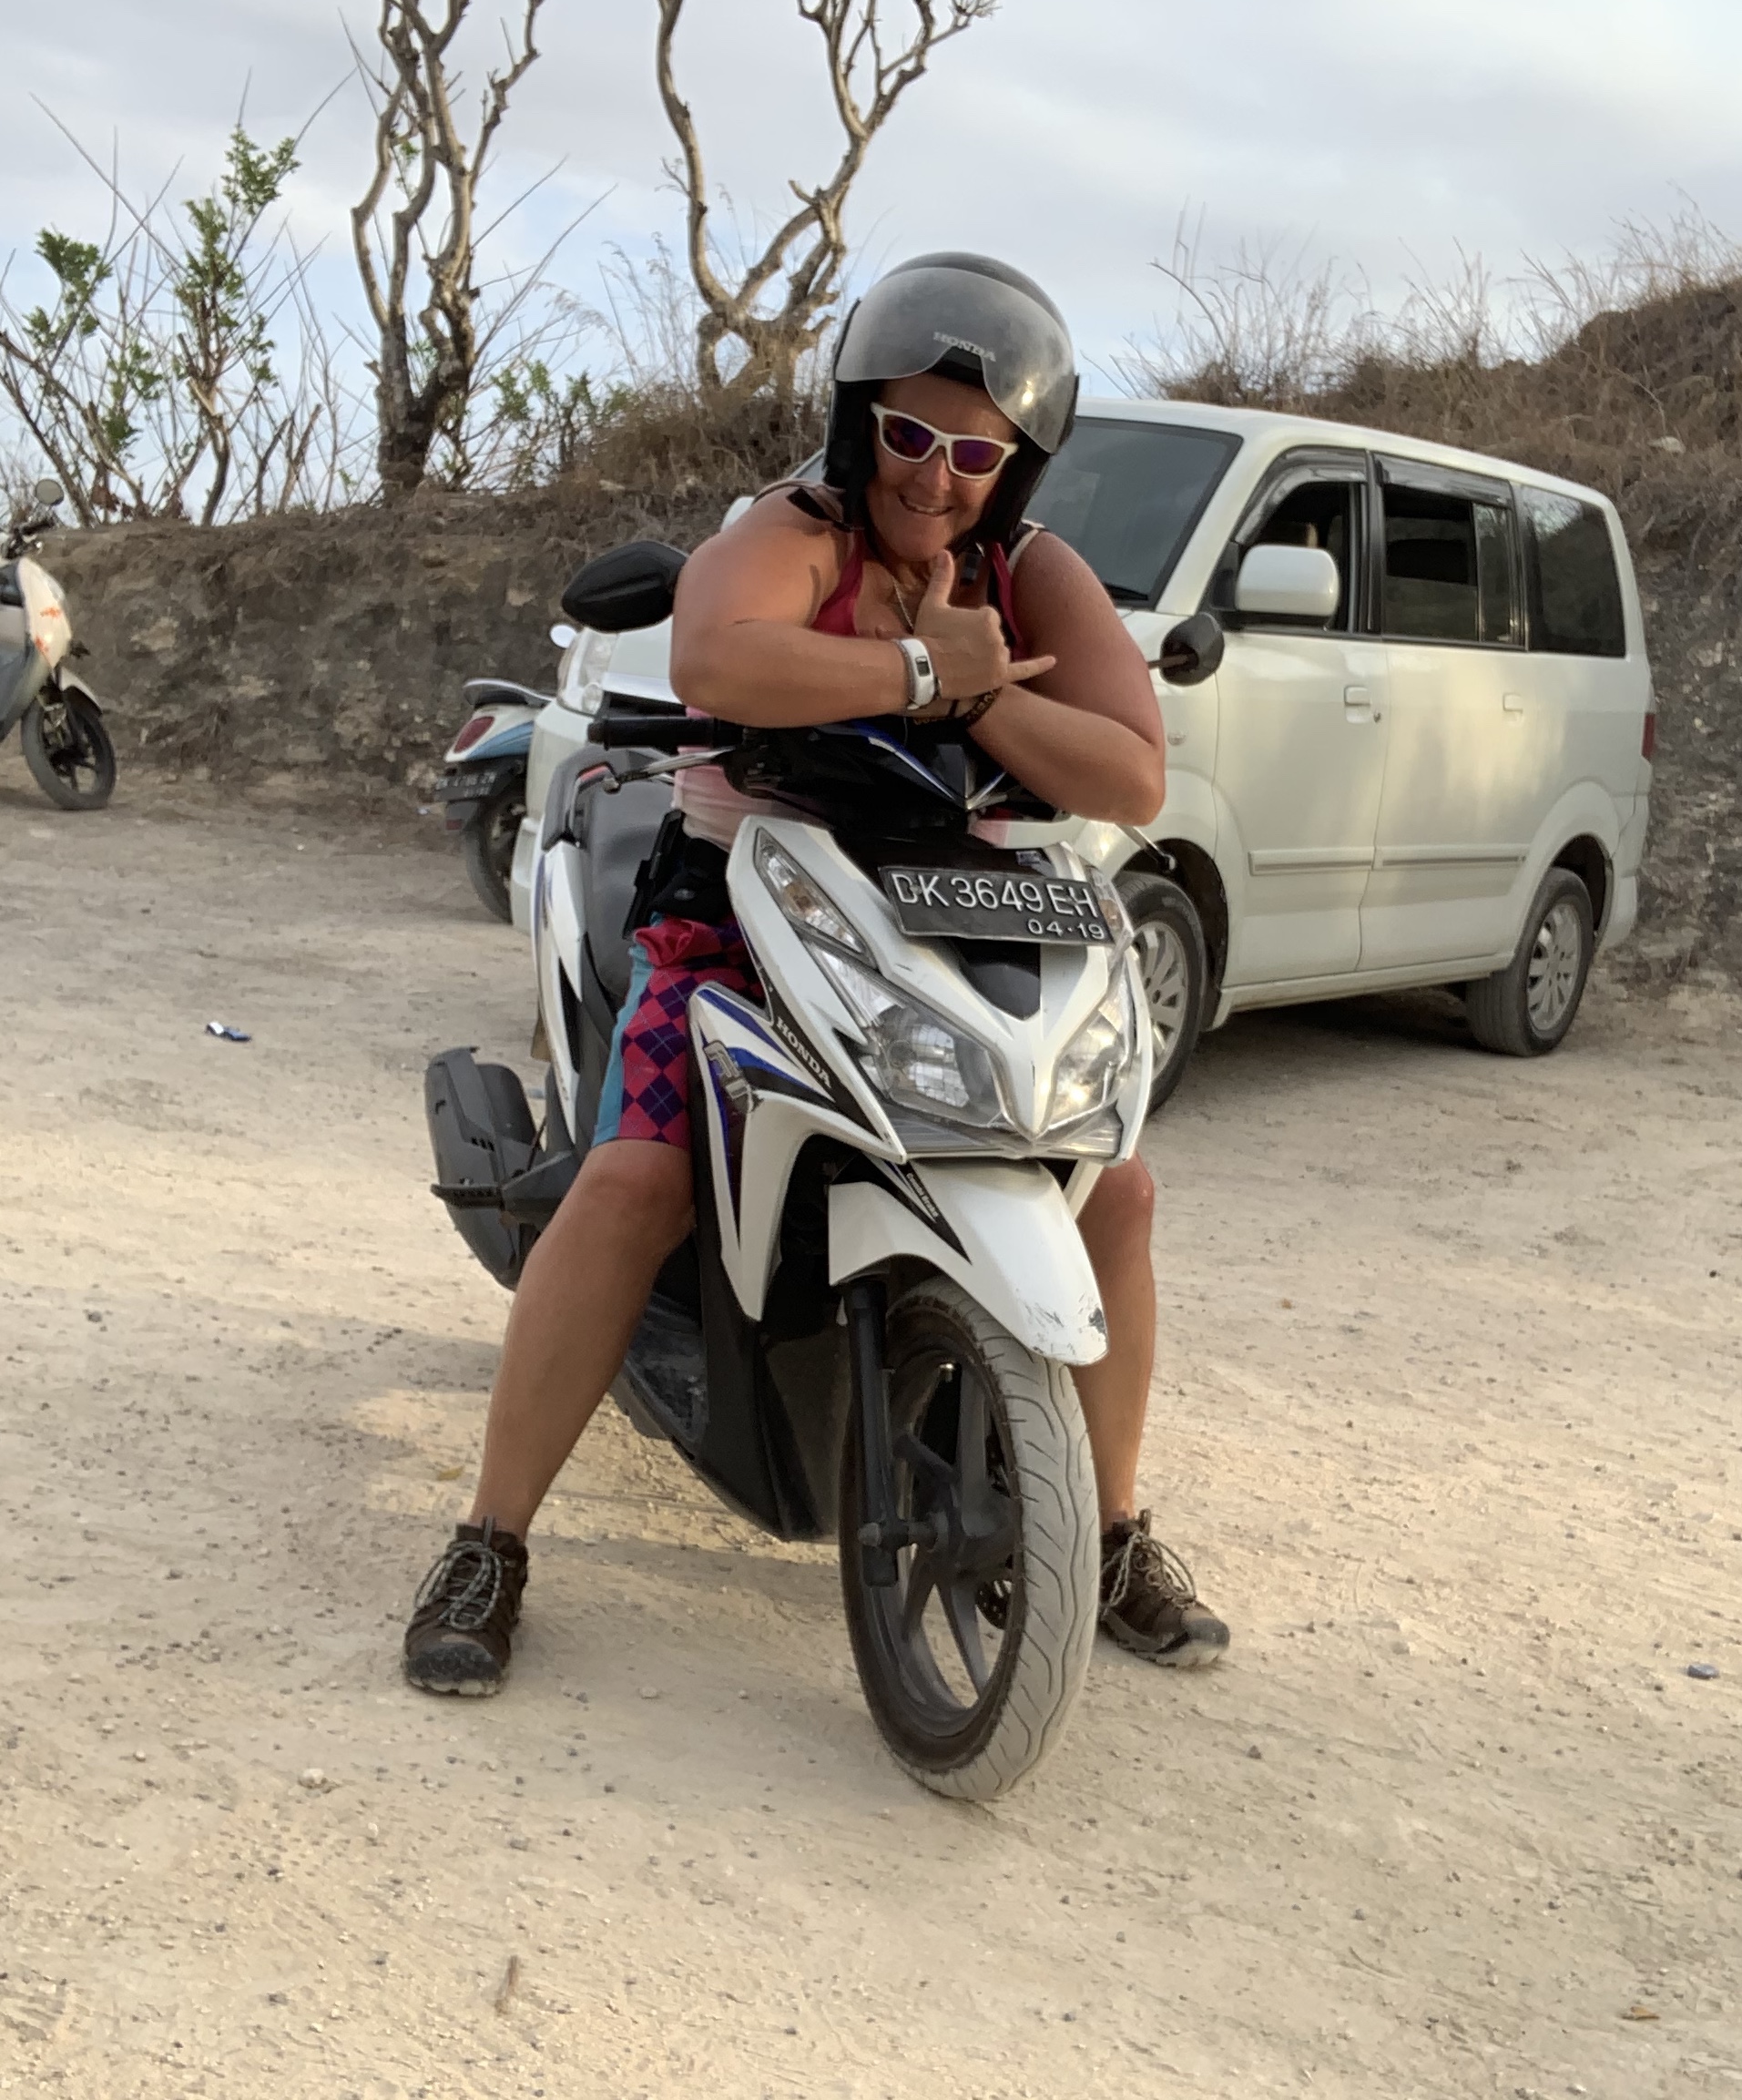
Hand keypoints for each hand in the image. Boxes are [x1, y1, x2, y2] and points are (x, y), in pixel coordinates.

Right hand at [913, 550, 1055, 700]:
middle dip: (979, 640)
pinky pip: (1025, 669)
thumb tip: (944, 552)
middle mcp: (999, 635)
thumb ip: (943, 578)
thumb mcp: (933, 603)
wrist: (925, 670)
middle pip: (995, 634)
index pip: (988, 616)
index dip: (971, 624)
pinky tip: (1054, 660)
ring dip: (987, 654)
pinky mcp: (1000, 676)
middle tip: (957, 647)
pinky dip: (1039, 665)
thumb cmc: (928, 636)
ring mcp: (1000, 657)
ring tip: (964, 662)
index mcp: (988, 615)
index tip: (956, 631)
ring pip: (1000, 651)